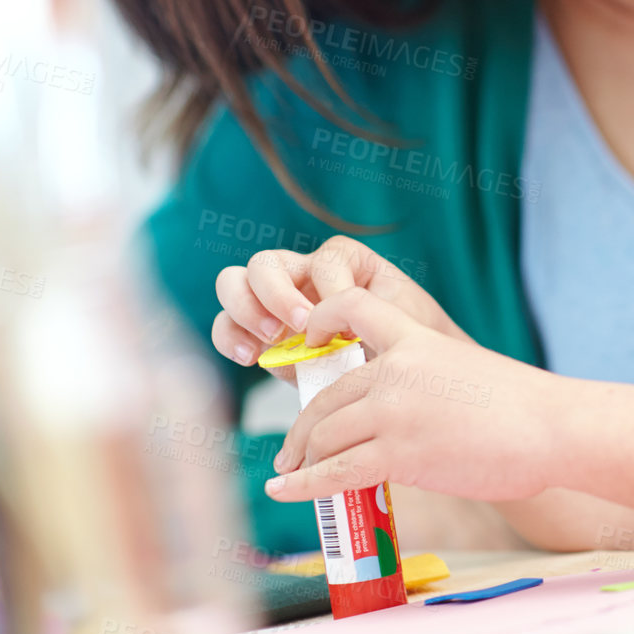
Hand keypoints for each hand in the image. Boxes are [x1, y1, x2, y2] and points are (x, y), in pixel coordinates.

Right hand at [211, 235, 468, 367]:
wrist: (406, 372)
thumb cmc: (406, 339)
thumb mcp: (400, 321)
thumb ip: (366, 319)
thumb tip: (324, 334)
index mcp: (345, 261)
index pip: (326, 262)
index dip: (332, 292)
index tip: (348, 327)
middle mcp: (304, 274)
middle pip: (267, 262)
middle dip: (276, 292)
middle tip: (299, 326)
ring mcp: (276, 302)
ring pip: (235, 283)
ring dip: (245, 309)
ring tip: (271, 338)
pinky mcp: (261, 335)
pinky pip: (227, 327)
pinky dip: (229, 339)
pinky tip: (251, 357)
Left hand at [262, 288, 553, 502]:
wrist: (553, 428)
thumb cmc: (525, 408)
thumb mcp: (467, 371)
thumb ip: (425, 384)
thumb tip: (401, 422)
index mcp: (418, 339)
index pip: (353, 308)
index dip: (321, 321)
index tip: (307, 343)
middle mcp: (397, 370)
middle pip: (326, 395)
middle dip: (303, 429)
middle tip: (293, 451)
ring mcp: (394, 411)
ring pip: (324, 435)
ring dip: (302, 460)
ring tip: (292, 476)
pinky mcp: (398, 453)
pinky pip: (334, 472)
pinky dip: (302, 486)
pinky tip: (284, 492)